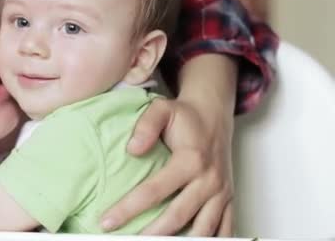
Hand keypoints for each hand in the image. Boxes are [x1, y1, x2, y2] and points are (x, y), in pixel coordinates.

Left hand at [101, 98, 233, 235]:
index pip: (154, 191)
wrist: (214, 112)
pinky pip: (224, 228)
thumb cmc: (186, 115)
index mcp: (191, 160)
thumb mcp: (162, 109)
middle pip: (177, 217)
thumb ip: (145, 126)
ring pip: (202, 230)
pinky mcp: (229, 199)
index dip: (128, 209)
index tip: (107, 221)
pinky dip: (209, 240)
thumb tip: (132, 150)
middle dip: (150, 234)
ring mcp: (222, 192)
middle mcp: (209, 180)